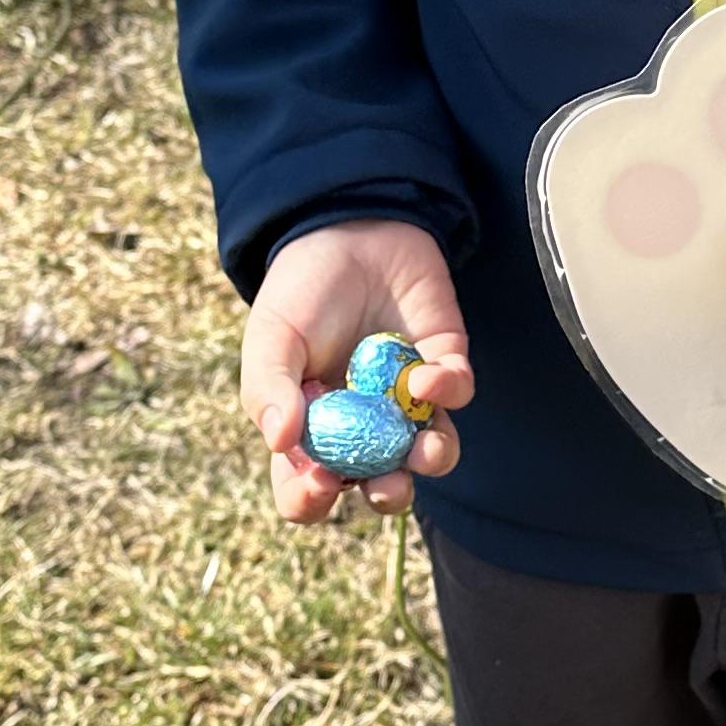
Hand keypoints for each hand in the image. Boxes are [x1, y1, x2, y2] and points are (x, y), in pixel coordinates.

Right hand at [239, 219, 471, 523]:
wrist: (348, 226)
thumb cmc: (300, 289)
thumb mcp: (271, 336)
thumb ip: (269, 389)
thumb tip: (280, 442)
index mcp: (310, 428)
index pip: (306, 487)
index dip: (310, 499)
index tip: (317, 484)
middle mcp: (362, 425)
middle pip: (378, 484)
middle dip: (387, 496)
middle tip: (386, 486)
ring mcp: (406, 398)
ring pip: (430, 453)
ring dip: (431, 460)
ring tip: (422, 449)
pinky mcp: (444, 363)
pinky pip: (456, 395)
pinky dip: (446, 392)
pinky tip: (425, 374)